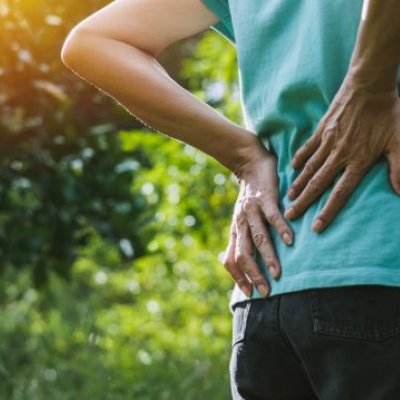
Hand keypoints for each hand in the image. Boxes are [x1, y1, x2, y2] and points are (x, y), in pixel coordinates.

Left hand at [223, 142, 293, 297]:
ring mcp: (252, 211)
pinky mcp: (264, 198)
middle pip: (243, 254)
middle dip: (253, 274)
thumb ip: (239, 238)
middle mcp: (241, 223)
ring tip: (278, 273)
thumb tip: (230, 260)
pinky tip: (291, 241)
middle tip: (265, 292)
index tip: (248, 293)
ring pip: (258, 238)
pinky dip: (281, 229)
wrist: (249, 162)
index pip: (231, 259)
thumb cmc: (249, 196)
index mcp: (235, 230)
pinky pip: (272, 216)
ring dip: (268, 257)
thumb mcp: (241, 219)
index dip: (237, 277)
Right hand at [284, 73, 399, 232]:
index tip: (316, 226)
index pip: (340, 192)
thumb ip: (399, 167)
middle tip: (290, 216)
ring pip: (309, 169)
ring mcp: (327, 142)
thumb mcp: (399, 140)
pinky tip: (292, 168)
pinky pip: (307, 148)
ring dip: (298, 185)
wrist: (369, 84)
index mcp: (358, 160)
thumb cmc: (387, 113)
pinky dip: (299, 159)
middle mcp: (339, 155)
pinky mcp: (321, 130)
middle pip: (318, 184)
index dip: (328, 211)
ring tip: (288, 197)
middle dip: (304, 202)